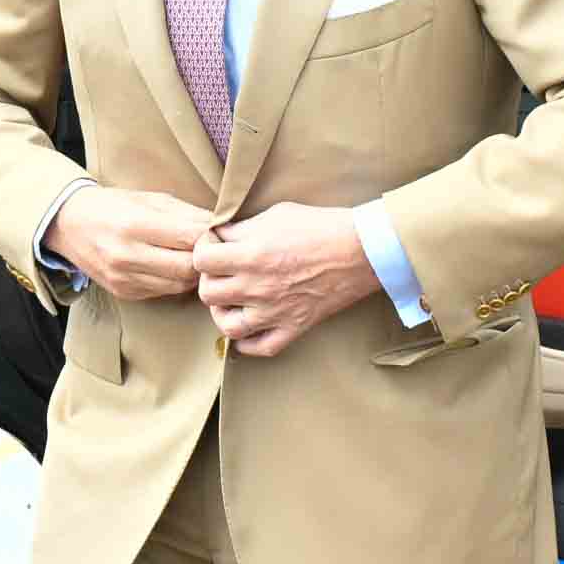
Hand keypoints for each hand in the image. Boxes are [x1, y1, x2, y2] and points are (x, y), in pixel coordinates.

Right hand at [45, 186, 219, 301]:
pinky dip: (175, 280)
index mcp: (135, 225)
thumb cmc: (113, 205)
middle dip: (205, 258)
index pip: (189, 238)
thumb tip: (221, 226)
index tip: (218, 231)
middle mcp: (127, 256)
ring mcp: (125, 279)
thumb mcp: (150, 198)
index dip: (210, 236)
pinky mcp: (125, 293)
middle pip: (188, 267)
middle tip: (212, 248)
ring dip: (193, 272)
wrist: (69, 225)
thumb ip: (186, 213)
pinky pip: (164, 292)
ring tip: (194, 256)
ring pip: (179, 285)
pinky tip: (173, 266)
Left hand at [192, 202, 382, 357]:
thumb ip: (243, 228)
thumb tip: (221, 236)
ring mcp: (275, 311)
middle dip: (209, 279)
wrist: (363, 250)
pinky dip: (247, 344)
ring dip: (222, 312)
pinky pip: (259, 348)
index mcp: (251, 255)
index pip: (201, 260)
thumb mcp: (276, 214)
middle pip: (208, 293)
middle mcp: (258, 287)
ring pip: (227, 326)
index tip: (213, 246)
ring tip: (230, 300)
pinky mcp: (293, 327)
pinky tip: (248, 327)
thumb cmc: (321, 226)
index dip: (202, 250)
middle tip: (221, 271)